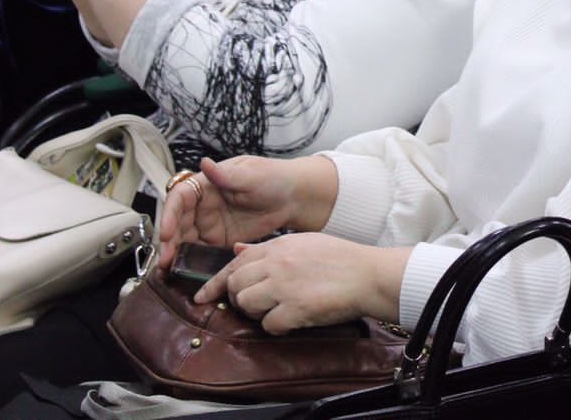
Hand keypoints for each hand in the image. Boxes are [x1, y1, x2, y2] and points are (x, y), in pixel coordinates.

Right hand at [157, 156, 338, 269]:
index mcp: (207, 183)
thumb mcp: (251, 175)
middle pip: (178, 221)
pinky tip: (183, 271)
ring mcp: (210, 223)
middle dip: (168, 240)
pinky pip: (200, 251)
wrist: (295, 198)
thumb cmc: (274, 178)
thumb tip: (205, 163)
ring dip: (174, 252)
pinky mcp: (219, 240)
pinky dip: (189, 260)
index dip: (170, 214)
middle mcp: (204, 204)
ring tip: (167, 269)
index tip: (167, 232)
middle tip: (164, 258)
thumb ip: (227, 175)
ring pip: (184, 238)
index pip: (180, 197)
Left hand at [197, 234, 406, 331]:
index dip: (214, 282)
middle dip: (237, 298)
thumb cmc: (341, 259)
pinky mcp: (295, 308)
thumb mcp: (303, 243)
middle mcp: (276, 263)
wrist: (368, 274)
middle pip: (234, 284)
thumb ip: (269, 248)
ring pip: (244, 303)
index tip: (203, 296)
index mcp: (278, 245)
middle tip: (254, 304)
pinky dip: (276, 327)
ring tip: (274, 311)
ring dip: (254, 312)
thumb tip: (239, 249)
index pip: (235, 262)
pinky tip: (291, 320)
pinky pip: (268, 324)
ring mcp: (284, 285)